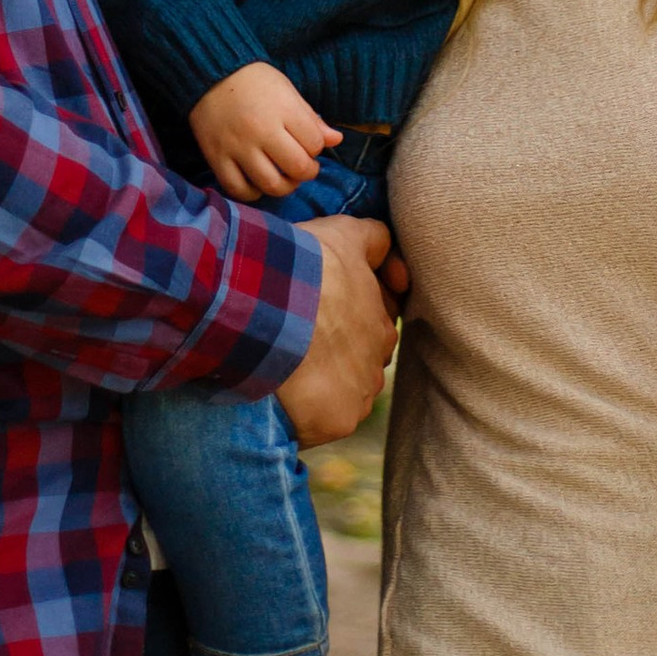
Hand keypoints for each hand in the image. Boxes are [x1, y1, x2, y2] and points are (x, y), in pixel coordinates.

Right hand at [191, 62, 342, 201]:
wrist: (209, 73)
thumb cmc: (254, 80)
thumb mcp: (287, 90)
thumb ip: (310, 118)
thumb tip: (336, 140)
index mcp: (283, 109)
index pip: (314, 144)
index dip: (316, 148)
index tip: (308, 144)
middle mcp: (261, 130)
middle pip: (297, 168)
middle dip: (306, 172)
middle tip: (302, 166)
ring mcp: (237, 146)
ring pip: (271, 185)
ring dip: (285, 187)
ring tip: (284, 177)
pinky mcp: (216, 157)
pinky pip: (238, 189)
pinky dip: (253, 193)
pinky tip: (257, 182)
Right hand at [277, 215, 402, 446]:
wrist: (269, 313)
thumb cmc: (303, 269)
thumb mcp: (340, 235)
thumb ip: (372, 239)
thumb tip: (388, 249)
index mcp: (382, 313)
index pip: (376, 317)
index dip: (349, 310)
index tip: (323, 306)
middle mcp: (380, 353)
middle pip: (363, 355)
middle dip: (339, 348)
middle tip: (302, 336)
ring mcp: (362, 389)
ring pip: (346, 388)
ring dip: (325, 380)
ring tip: (287, 366)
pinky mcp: (340, 420)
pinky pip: (327, 418)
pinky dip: (308, 408)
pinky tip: (283, 392)